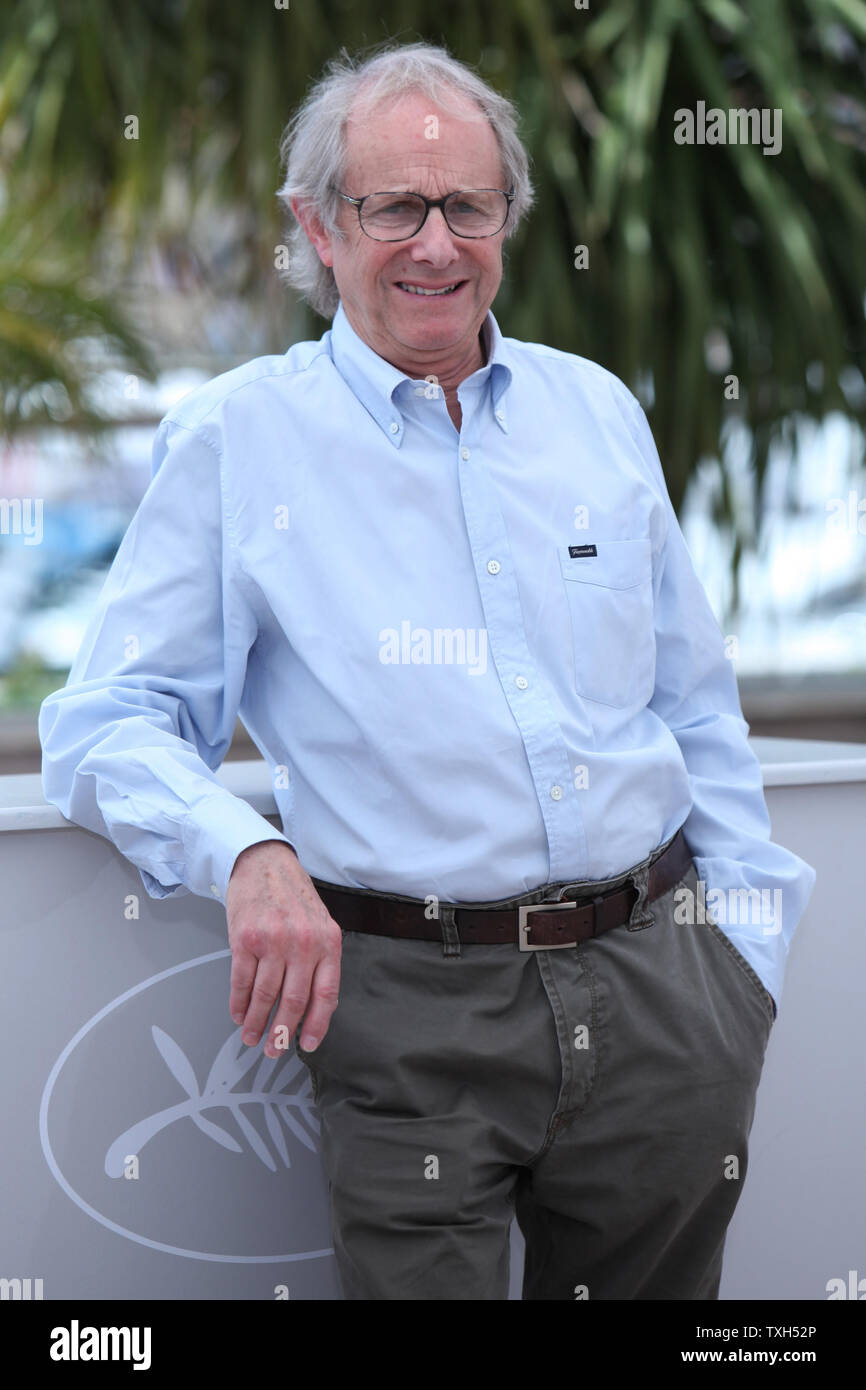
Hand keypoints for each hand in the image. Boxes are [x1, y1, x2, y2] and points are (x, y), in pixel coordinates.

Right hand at [225, 840, 341, 1057]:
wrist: (264, 863)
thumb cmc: (293, 896)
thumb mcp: (320, 925)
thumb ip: (320, 961)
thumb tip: (313, 1007)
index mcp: (328, 942)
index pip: (326, 994)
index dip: (316, 1024)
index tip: (307, 1044)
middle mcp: (303, 943)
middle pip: (293, 1001)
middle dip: (282, 1033)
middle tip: (274, 1049)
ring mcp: (273, 940)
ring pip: (265, 996)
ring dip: (256, 1023)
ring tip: (252, 1037)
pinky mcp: (245, 938)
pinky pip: (241, 981)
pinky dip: (238, 1004)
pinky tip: (238, 1014)